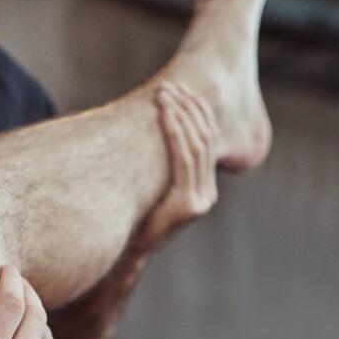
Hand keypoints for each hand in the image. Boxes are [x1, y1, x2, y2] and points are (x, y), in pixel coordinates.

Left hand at [136, 83, 219, 249]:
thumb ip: (164, 167)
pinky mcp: (188, 205)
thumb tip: (155, 130)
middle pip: (206, 140)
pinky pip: (184, 160)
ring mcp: (200, 200)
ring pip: (197, 146)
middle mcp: (207, 193)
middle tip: (170, 86)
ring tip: (164, 94)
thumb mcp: (154, 187)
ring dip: (180, 115)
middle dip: (189, 109)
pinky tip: (165, 114)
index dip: (198, 113)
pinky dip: (175, 133)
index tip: (182, 90)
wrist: (130, 252)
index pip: (208, 142)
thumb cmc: (135, 216)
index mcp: (203, 188)